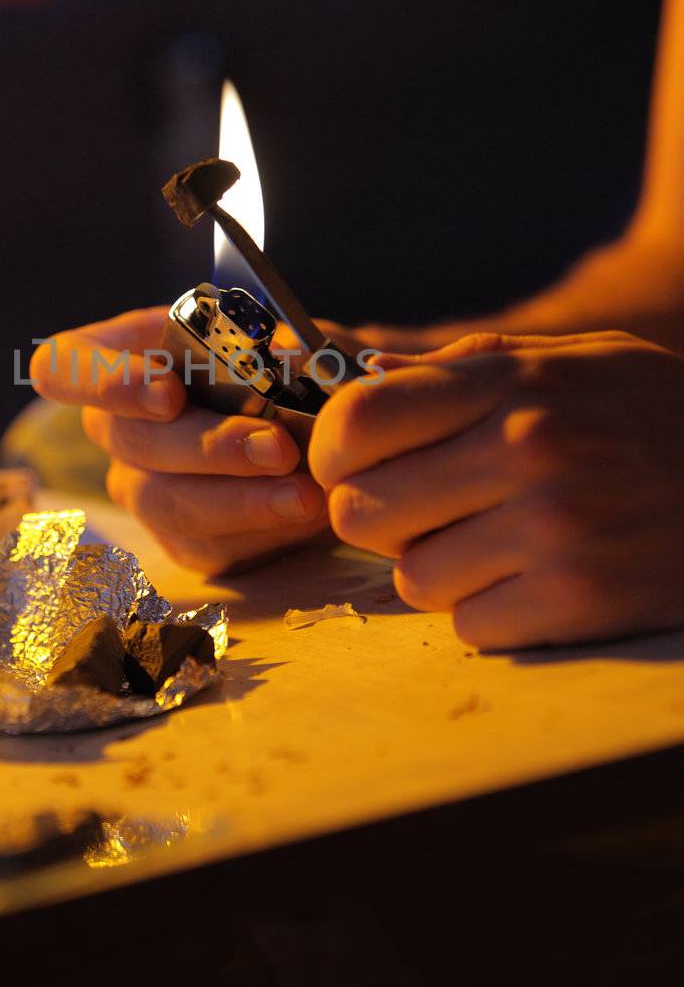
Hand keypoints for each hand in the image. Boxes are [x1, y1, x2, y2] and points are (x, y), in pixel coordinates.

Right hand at [30, 308, 329, 573]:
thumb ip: (284, 346)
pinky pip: (203, 545)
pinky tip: (303, 514)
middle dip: (206, 446)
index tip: (169, 393)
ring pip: (164, 502)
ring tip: (304, 494)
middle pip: (128, 439)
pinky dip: (258, 531)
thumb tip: (285, 368)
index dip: (104, 381)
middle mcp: (115, 426)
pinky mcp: (180, 540)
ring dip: (239, 499)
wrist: (323, 428)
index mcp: (118, 357)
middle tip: (276, 447)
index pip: (64, 365)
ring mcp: (141, 487)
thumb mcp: (290, 338)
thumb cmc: (290, 365)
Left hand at [308, 330, 683, 648]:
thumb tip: (357, 377)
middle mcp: (525, 452)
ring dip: (439, 570)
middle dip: (380, 519)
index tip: (356, 466)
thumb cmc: (655, 413)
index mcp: (508, 384)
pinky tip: (533, 581)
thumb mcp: (568, 360)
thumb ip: (461, 367)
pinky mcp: (581, 602)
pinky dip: (489, 613)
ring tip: (495, 543)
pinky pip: (469, 627)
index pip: (355, 423)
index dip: (335, 454)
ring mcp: (553, 531)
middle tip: (425, 511)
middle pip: (362, 511)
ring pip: (412, 578)